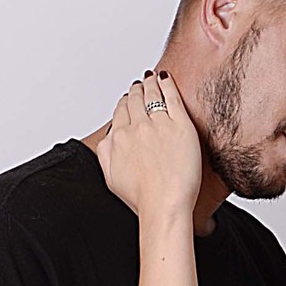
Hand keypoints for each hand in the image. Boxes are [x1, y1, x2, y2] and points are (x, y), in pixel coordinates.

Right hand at [95, 69, 202, 218]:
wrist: (164, 206)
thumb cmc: (142, 198)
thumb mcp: (111, 177)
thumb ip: (105, 152)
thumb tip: (108, 138)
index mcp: (119, 138)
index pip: (121, 110)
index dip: (125, 102)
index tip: (129, 99)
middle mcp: (137, 127)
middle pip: (135, 99)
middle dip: (137, 90)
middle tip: (141, 85)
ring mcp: (159, 125)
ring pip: (152, 95)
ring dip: (150, 84)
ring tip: (152, 79)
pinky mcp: (180, 126)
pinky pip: (172, 97)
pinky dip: (167, 85)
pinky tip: (166, 79)